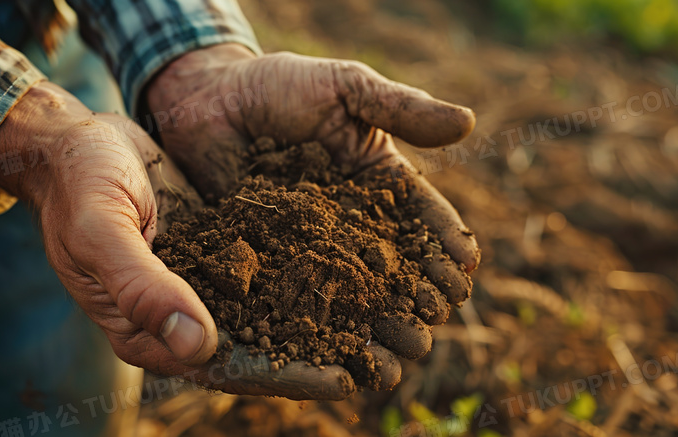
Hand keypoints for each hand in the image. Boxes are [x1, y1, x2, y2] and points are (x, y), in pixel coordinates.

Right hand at [0, 82, 357, 399]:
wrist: (77, 144)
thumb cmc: (79, 187)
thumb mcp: (103, 233)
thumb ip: (145, 288)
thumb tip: (202, 347)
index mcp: (149, 329)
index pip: (228, 366)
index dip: (286, 374)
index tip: (343, 377)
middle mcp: (183, 313)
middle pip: (263, 345)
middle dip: (323, 353)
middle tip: (388, 360)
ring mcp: (204, 280)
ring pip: (275, 308)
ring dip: (328, 316)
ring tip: (388, 319)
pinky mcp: (221, 246)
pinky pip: (271, 264)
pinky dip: (310, 271)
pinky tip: (355, 264)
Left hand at [146, 44, 479, 396]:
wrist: (210, 98)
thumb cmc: (281, 85)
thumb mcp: (347, 88)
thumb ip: (401, 108)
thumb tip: (468, 123)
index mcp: (380, 182)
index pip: (424, 220)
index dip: (445, 246)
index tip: (461, 273)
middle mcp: (354, 222)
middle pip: (397, 268)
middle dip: (419, 297)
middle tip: (431, 321)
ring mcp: (313, 246)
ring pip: (356, 294)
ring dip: (379, 324)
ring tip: (396, 354)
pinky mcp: (272, 261)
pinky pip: (301, 299)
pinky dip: (322, 327)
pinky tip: (337, 353)